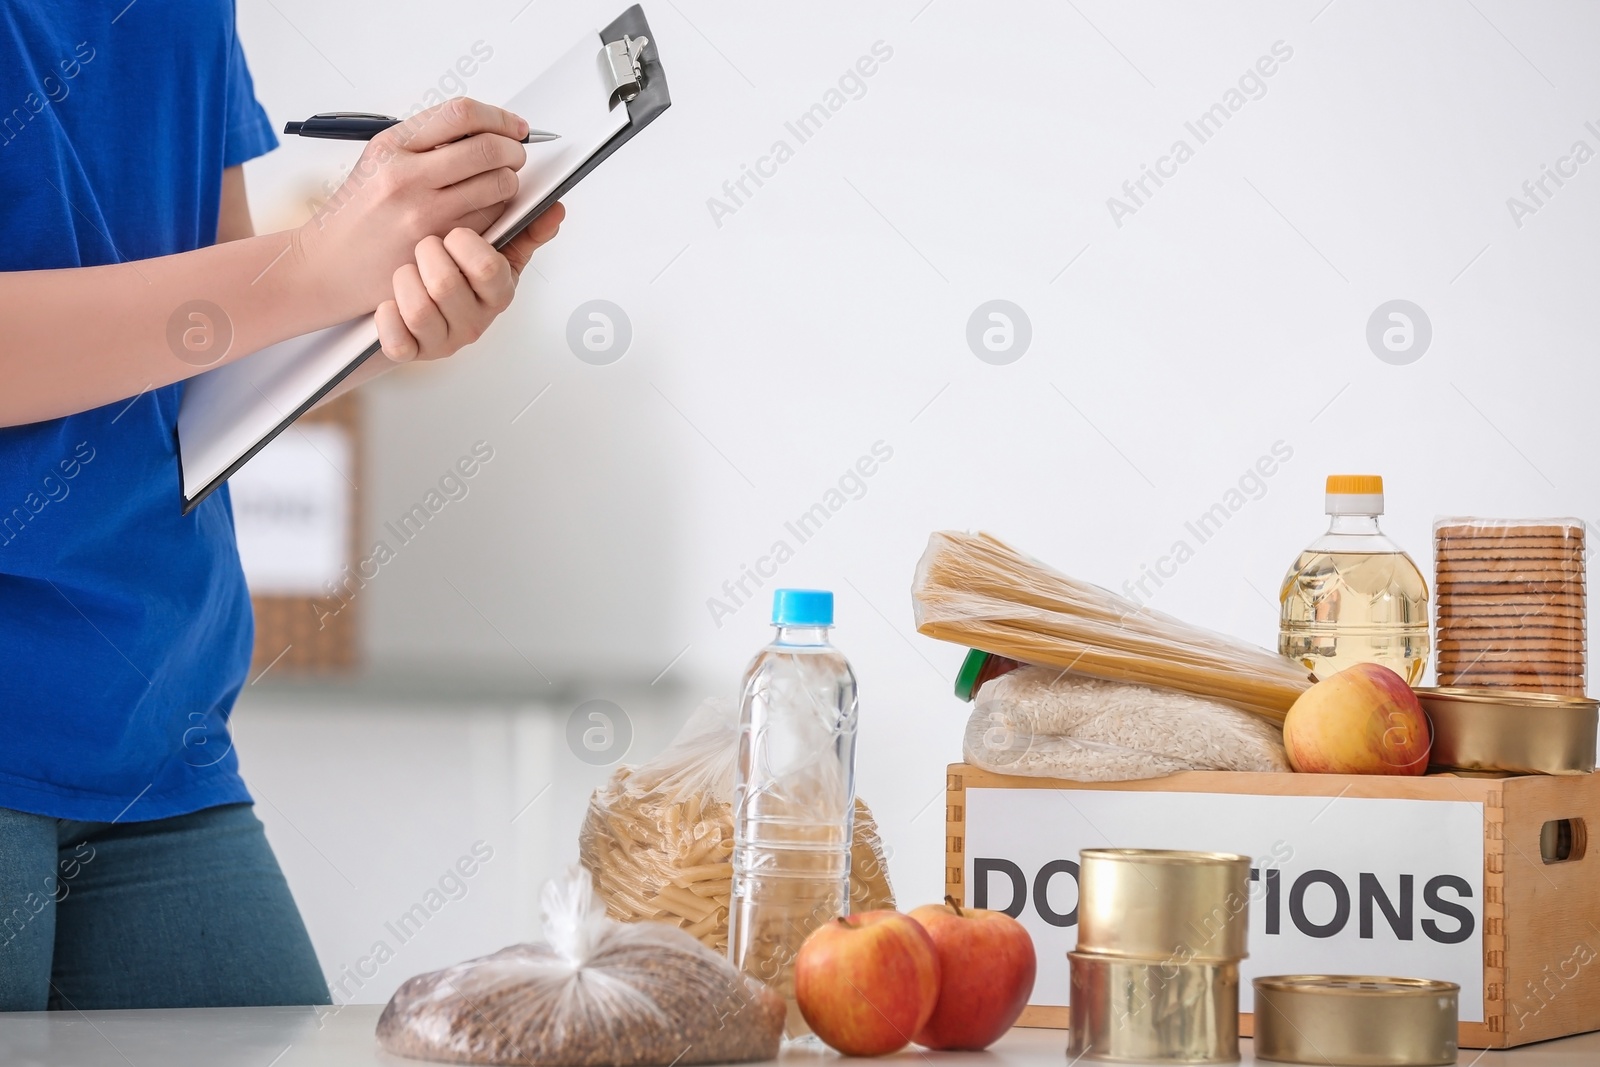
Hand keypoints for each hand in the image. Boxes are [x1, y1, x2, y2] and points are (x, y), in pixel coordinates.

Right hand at [297, 98, 529, 314]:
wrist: (328, 264)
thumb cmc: (359, 213)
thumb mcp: (379, 162)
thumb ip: (427, 143)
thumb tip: (484, 129)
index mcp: (392, 145)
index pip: (461, 114)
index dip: (498, 118)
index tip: (513, 127)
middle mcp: (406, 176)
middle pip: (487, 148)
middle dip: (513, 150)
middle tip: (515, 155)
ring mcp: (424, 212)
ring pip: (497, 185)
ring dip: (510, 182)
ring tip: (500, 184)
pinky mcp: (437, 244)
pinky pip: (489, 221)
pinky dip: (499, 213)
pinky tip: (486, 211)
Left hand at [374, 203, 564, 362]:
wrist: (421, 312)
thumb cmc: (458, 278)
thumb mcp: (495, 256)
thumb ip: (524, 234)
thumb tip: (554, 210)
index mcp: (498, 295)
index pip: (488, 267)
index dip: (463, 243)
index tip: (454, 235)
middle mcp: (475, 323)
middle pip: (446, 285)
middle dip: (427, 255)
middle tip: (426, 249)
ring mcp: (443, 342)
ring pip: (417, 308)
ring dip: (404, 281)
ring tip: (408, 273)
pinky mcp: (412, 354)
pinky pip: (396, 340)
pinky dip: (387, 317)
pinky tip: (390, 303)